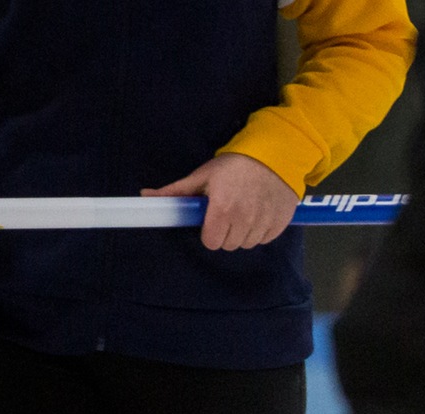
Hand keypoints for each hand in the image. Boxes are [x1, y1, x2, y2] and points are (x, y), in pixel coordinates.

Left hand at [144, 154, 299, 251]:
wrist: (273, 156)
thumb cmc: (235, 165)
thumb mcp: (203, 176)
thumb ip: (177, 192)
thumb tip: (145, 195)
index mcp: (222, 210)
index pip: (211, 242)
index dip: (209, 233)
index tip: (211, 222)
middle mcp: (244, 220)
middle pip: (228, 245)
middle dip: (225, 233)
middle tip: (228, 215)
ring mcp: (263, 223)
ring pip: (247, 244)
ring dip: (243, 233)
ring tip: (244, 213)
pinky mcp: (279, 225)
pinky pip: (264, 240)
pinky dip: (259, 231)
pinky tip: (258, 214)